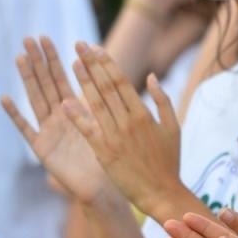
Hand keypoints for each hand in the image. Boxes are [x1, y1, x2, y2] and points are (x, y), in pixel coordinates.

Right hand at [1, 37, 117, 206]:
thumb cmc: (109, 157)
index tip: (46, 38)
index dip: (54, 59)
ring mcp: (49, 131)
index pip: (63, 78)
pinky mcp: (42, 148)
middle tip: (29, 38)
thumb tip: (102, 71)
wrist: (105, 188)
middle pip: (47, 84)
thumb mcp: (105, 123)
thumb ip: (98, 101)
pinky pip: (26, 129)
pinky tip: (5, 98)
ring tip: (20, 57)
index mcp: (76, 109)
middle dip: (38, 61)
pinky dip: (15, 114)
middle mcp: (60, 117)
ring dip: (28, 79)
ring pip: (36, 99)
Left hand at [64, 42, 184, 216]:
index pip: (121, 81)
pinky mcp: (104, 152)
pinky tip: (65, 102)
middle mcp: (128, 121)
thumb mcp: (173, 128)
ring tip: (72, 63)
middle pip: (106, 86)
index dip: (106, 63)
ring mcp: (115, 136)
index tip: (95, 48)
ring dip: (83, 81)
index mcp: (143, 114)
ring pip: (96, 103)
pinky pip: (88, 130)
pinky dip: (77, 116)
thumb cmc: (168, 162)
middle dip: (92, 64)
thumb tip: (150, 77)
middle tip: (78, 45)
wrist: (161, 193)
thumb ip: (162, 101)